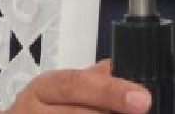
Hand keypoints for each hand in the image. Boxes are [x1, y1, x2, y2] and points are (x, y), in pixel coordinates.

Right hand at [0, 62, 151, 113]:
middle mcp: (33, 111)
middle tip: (139, 110)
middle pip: (77, 113)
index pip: (77, 83)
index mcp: (43, 88)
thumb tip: (118, 66)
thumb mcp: (58, 89)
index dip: (111, 91)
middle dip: (108, 112)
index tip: (141, 99)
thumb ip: (90, 79)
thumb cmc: (37, 111)